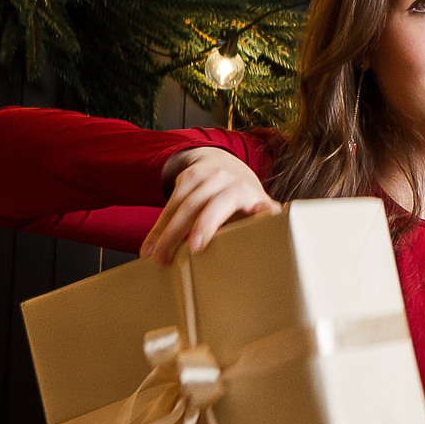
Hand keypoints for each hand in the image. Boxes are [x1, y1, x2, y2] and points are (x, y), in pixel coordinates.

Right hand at [143, 147, 280, 264]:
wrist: (226, 165)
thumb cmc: (246, 202)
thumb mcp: (259, 211)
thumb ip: (263, 226)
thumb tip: (273, 248)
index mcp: (248, 192)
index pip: (232, 203)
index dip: (215, 221)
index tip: (200, 244)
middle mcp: (229, 180)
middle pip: (203, 205)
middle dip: (182, 231)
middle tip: (170, 258)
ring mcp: (207, 176)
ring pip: (182, 204)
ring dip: (164, 233)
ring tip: (154, 257)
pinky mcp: (187, 177)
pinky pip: (170, 203)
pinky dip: (159, 227)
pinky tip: (150, 245)